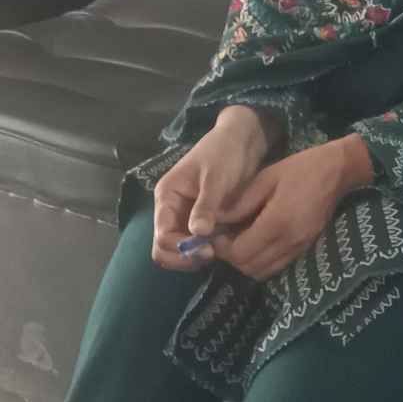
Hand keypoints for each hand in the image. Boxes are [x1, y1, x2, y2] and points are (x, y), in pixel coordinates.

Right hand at [151, 106, 280, 270]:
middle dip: (184, 257)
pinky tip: (222, 247)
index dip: (181, 249)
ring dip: (194, 257)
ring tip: (218, 251)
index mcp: (166, 198)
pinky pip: (194, 246)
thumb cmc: (223, 154)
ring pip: (178, 251)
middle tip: (212, 255)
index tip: (207, 250)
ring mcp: (184, 218)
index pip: (162, 236)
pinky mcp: (199, 223)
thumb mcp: (215, 178)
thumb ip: (205, 205)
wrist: (240, 143)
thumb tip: (198, 234)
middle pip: (164, 249)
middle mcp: (170, 211)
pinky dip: (204, 251)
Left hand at [212, 135, 374, 283]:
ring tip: (240, 240)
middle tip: (226, 237)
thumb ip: (240, 203)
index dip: (223, 248)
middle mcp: (288, 242)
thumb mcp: (265, 178)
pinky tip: (258, 241)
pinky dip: (262, 261)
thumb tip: (217, 220)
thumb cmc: (299, 169)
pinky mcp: (305, 249)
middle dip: (232, 257)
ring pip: (263, 272)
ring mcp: (299, 248)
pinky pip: (276, 266)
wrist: (337, 172)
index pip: (240, 253)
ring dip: (246, 262)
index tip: (217, 233)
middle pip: (249, 268)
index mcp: (277, 223)